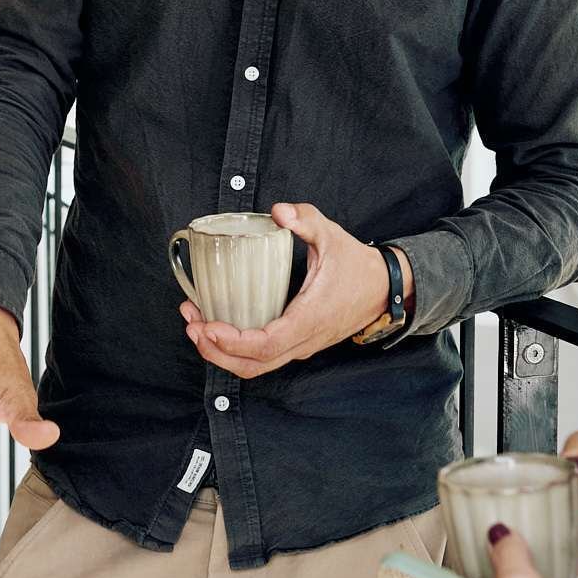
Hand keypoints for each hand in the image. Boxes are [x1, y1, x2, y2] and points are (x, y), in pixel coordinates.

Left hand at [180, 201, 402, 377]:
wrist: (385, 288)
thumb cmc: (356, 264)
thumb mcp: (331, 235)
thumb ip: (305, 219)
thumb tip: (278, 211)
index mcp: (310, 319)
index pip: (265, 345)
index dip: (231, 342)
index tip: (206, 325)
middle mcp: (304, 340)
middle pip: (254, 366)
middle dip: (216, 351)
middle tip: (191, 324)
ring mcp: (302, 346)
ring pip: (258, 366)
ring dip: (223, 352)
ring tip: (196, 324)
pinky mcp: (298, 344)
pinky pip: (264, 357)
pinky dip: (237, 349)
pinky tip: (219, 325)